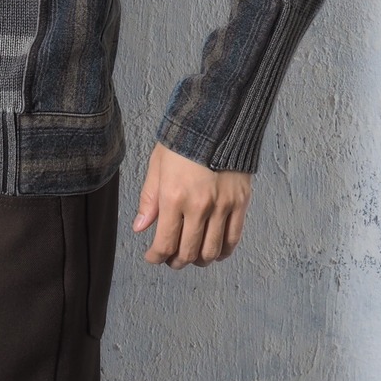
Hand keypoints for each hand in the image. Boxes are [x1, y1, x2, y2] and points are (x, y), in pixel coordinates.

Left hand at [131, 141, 251, 267]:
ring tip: (192, 256)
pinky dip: (223, 251)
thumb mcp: (157, 164)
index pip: (164, 243)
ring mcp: (222, 206)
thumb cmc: (183, 140)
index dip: (156, 257)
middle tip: (171, 259)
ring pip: (211, 251)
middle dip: (176, 261)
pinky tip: (214, 250)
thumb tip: (140, 227)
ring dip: (199, 260)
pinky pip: (233, 238)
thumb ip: (149, 199)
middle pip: (188, 252)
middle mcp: (199, 206)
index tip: (152, 257)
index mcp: (174, 196)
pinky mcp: (240, 202)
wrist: (218, 119)